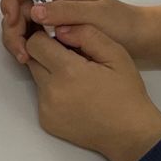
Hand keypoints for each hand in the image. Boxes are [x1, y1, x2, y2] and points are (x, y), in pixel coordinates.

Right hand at [0, 0, 160, 66]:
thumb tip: (33, 10)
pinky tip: (30, 58)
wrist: (136, 38)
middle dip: (12, 26)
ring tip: (25, 57)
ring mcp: (50, 16)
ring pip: (19, 22)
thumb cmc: (119, 23)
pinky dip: (24, 45)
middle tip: (20, 49)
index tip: (12, 18)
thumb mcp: (94, 15)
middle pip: (17, 5)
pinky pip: (29, 35)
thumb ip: (65, 11)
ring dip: (16, 38)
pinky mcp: (51, 32)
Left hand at [20, 27, 160, 160]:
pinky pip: (41, 97)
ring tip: (76, 77)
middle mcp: (51, 91)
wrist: (128, 132)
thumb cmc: (126, 94)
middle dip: (46, 53)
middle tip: (70, 56)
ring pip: (36, 78)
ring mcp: (46, 108)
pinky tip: (75, 94)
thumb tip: (60, 27)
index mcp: (67, 71)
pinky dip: (53, 91)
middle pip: (32, 60)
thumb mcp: (116, 54)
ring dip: (50, 72)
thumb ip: (87, 35)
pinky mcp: (45, 120)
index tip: (60, 37)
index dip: (45, 36)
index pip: (35, 43)